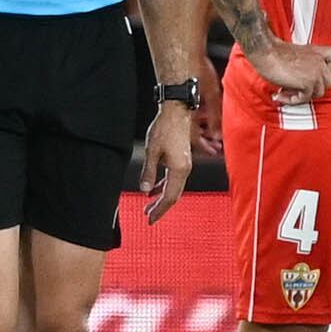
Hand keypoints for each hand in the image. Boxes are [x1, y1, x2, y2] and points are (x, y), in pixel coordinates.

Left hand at [136, 100, 193, 223]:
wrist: (176, 112)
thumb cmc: (164, 129)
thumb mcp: (151, 152)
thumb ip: (148, 172)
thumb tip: (145, 190)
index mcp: (179, 170)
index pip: (170, 197)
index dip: (160, 209)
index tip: (150, 219)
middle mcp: (185, 170)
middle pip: (174, 195)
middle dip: (161, 207)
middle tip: (148, 217)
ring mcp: (185, 165)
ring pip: (174, 188)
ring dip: (162, 197)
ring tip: (148, 206)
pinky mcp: (182, 160)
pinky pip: (174, 179)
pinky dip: (164, 187)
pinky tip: (155, 190)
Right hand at [248, 36, 330, 101]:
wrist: (265, 52)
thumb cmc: (274, 51)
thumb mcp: (296, 52)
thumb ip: (305, 62)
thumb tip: (301, 78)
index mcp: (317, 52)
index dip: (328, 67)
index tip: (313, 73)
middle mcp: (320, 62)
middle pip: (328, 81)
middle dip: (313, 87)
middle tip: (295, 87)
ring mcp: (316, 73)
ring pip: (319, 93)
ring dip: (302, 96)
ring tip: (286, 92)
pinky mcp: (308, 83)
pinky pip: (305, 98)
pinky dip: (293, 100)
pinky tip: (280, 95)